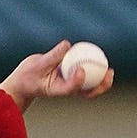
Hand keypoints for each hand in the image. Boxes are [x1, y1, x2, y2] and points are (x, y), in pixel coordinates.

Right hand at [0, 40, 114, 110]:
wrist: (25, 81)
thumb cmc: (28, 75)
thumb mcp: (37, 65)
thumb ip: (53, 56)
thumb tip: (67, 44)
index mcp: (56, 89)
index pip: (69, 88)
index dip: (77, 81)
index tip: (81, 70)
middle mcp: (65, 89)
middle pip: (85, 93)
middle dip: (99, 87)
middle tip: (108, 74)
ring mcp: (69, 86)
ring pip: (89, 87)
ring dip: (101, 81)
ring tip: (110, 71)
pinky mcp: (70, 79)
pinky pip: (86, 76)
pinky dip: (94, 69)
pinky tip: (100, 60)